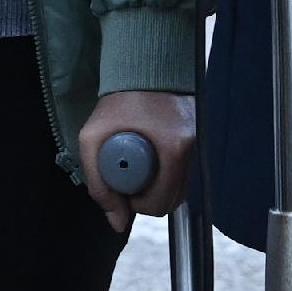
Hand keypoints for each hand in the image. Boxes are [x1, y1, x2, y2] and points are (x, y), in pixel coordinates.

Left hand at [75, 89, 197, 233]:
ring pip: (182, 187)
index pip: (161, 201)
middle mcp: (193, 146)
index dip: (137, 204)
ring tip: (138, 168)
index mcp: (174, 148)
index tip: (123, 189)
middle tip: (128, 181)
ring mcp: (199, 141)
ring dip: (159, 187)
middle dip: (148, 198)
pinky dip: (167, 173)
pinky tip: (151, 160)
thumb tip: (117, 223)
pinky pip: (185, 170)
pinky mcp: (198, 136)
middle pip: (174, 198)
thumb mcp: (92, 140)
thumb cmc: (117, 102)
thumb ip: (99, 186)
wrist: (142, 67)